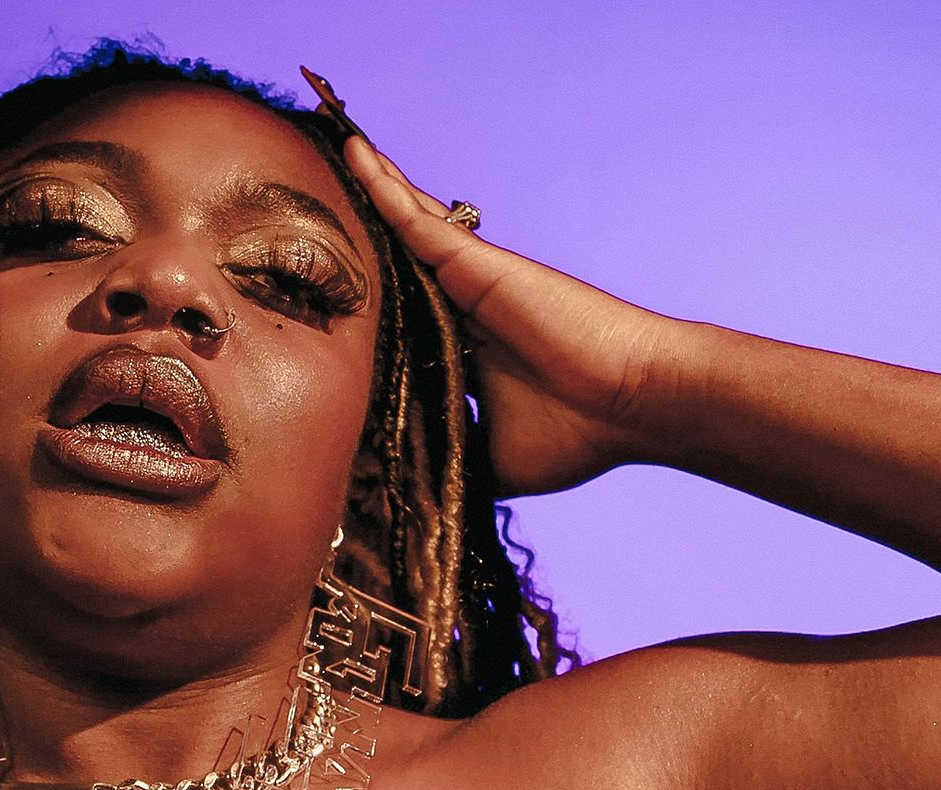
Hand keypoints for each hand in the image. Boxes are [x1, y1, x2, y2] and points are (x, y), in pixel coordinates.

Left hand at [344, 136, 709, 496]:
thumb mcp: (489, 460)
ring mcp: (468, 278)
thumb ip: (444, 458)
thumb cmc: (579, 435)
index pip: (399, 316)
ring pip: (401, 225)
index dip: (364, 302)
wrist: (634, 405)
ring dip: (366, 189)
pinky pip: (415, 217)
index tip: (317, 295)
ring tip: (325, 147)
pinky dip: (383, 185)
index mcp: (462, 349)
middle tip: (306, 198)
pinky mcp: (475, 262)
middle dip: (357, 231)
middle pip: (396, 259)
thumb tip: (401, 490)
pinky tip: (354, 153)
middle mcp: (461, 306)